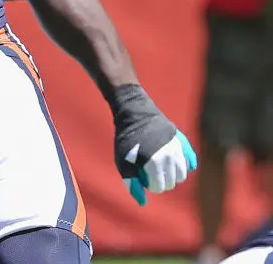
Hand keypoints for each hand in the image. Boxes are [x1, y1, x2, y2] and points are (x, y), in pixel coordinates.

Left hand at [111, 84, 197, 205]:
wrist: (135, 111)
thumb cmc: (126, 138)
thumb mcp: (122, 161)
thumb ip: (131, 182)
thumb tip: (143, 203)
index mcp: (155, 161)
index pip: (159, 186)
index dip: (150, 185)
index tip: (142, 177)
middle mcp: (170, 155)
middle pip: (172, 182)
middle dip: (162, 181)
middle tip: (150, 172)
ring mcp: (178, 148)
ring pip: (183, 173)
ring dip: (173, 175)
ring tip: (161, 168)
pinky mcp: (183, 141)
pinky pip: (191, 161)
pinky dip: (185, 165)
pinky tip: (175, 162)